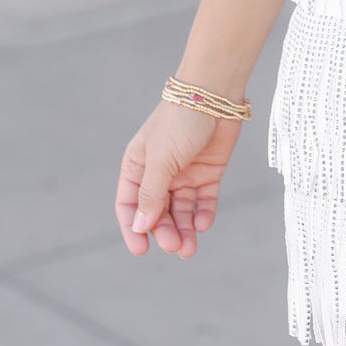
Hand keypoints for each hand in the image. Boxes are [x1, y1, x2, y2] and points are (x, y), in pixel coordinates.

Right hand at [116, 99, 243, 258]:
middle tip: (176, 247)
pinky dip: (202, 213)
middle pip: (157, 212)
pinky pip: (203, 199)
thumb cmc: (180, 122)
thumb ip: (151, 194)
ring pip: (180, 210)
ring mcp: (184, 173)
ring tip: (190, 247)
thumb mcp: (161, 160)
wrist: (215, 95)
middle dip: (164, 231)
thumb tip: (140, 227)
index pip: (130, 205)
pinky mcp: (207, 171)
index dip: (134, 229)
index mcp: (137, 167)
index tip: (141, 250)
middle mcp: (159, 173)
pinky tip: (203, 224)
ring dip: (184, 229)